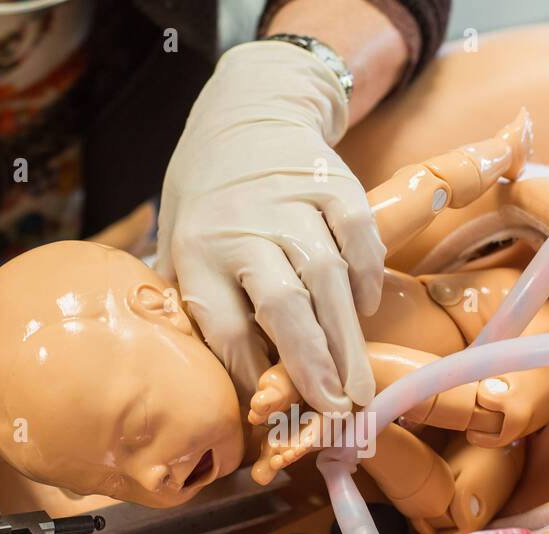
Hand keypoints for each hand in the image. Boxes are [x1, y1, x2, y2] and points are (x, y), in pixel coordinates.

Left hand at [156, 41, 383, 414]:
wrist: (249, 109)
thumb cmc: (212, 198)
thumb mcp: (182, 244)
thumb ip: (197, 304)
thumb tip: (221, 385)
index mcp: (197, 247)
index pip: (224, 323)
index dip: (247, 373)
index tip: (266, 410)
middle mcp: (243, 224)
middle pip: (282, 304)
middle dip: (310, 365)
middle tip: (332, 410)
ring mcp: (292, 200)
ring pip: (325, 278)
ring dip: (345, 339)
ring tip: (357, 387)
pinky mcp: (334, 182)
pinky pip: (358, 237)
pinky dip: (366, 277)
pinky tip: (366, 310)